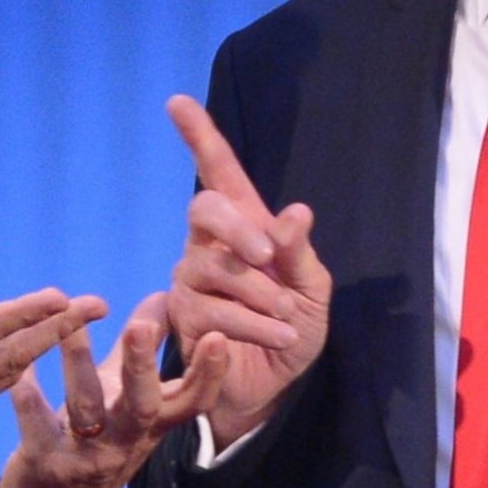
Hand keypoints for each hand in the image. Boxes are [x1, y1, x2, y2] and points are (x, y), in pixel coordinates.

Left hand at [0, 294, 228, 487]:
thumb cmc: (99, 438)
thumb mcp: (127, 396)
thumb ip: (146, 348)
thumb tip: (168, 295)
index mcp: (152, 423)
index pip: (191, 401)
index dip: (208, 373)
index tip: (217, 336)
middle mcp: (126, 441)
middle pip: (142, 406)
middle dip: (140, 366)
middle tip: (139, 328)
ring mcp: (88, 456)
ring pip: (85, 409)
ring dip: (77, 364)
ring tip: (69, 324)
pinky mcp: (47, 464)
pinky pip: (37, 429)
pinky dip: (28, 399)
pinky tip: (20, 372)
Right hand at [165, 95, 331, 447]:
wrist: (273, 385)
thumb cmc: (293, 328)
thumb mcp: (312, 290)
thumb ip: (300, 253)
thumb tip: (295, 212)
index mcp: (244, 227)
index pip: (217, 173)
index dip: (199, 137)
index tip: (176, 102)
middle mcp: (208, 246)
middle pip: (204, 209)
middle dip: (238, 229)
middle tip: (268, 256)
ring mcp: (190, 280)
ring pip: (216, 268)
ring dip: (262, 296)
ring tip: (288, 321)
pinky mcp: (182, 318)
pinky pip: (217, 311)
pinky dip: (258, 325)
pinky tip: (281, 336)